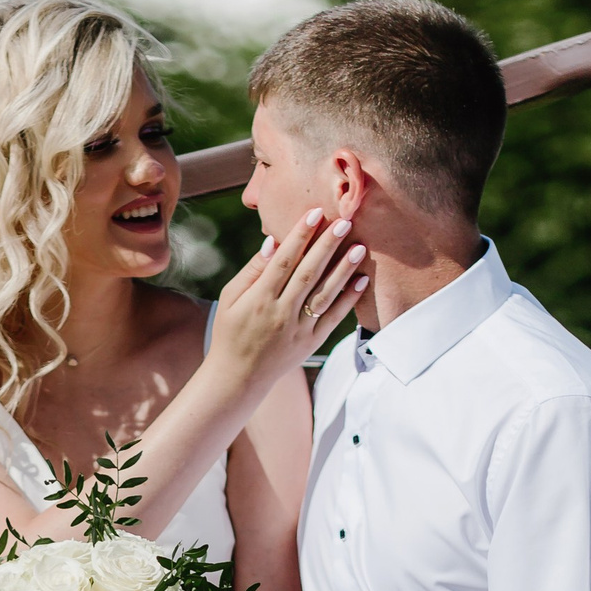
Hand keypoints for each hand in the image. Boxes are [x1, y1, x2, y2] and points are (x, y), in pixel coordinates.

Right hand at [206, 210, 367, 411]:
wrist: (238, 378)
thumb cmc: (230, 332)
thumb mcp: (230, 298)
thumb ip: (253, 270)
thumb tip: (274, 241)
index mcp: (258, 298)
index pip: (283, 260)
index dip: (300, 235)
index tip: (315, 213)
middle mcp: (280, 313)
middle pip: (307, 273)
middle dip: (327, 246)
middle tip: (345, 222)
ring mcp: (297, 330)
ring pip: (324, 295)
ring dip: (343, 270)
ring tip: (359, 247)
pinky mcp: (310, 344)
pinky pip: (332, 319)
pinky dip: (348, 300)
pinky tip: (361, 280)